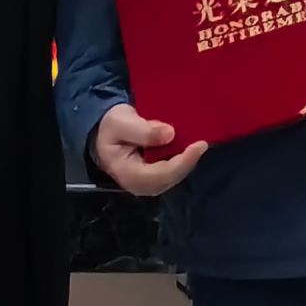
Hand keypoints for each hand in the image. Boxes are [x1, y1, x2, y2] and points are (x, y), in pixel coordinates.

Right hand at [91, 102, 206, 197]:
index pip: (161, 174)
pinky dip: (182, 161)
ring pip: (173, 177)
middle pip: (170, 178)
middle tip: (202, 144)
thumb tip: (170, 134)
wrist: (104, 132)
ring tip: (198, 145)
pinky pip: (171, 172)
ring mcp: (146, 183)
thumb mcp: (121, 121)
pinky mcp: (153, 178)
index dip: (183, 162)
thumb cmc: (111, 126)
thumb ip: (143, 130)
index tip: (199, 145)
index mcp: (127, 174)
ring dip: (187, 163)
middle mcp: (138, 184)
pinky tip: (189, 149)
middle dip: (187, 163)